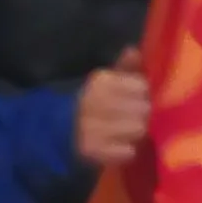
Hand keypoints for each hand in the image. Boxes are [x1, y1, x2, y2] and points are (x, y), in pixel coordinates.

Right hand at [76, 54, 151, 168]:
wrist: (58, 130)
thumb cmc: (91, 102)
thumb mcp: (106, 81)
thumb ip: (124, 67)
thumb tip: (133, 50)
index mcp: (100, 81)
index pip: (142, 87)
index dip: (143, 95)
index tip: (137, 99)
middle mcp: (95, 101)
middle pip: (144, 109)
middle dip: (142, 114)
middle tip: (134, 118)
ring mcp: (92, 127)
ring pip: (138, 129)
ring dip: (136, 133)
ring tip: (127, 132)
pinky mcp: (92, 151)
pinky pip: (128, 152)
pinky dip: (126, 151)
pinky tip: (119, 146)